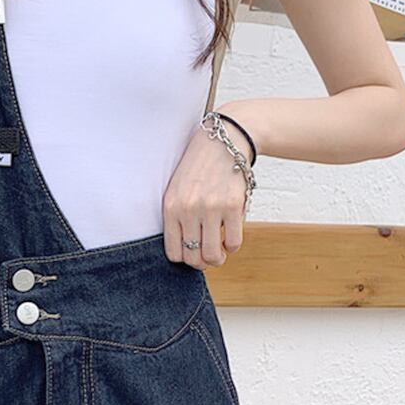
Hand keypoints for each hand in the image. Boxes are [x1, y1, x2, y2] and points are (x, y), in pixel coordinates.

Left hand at [162, 116, 252, 268]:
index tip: (192, 252)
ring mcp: (210, 209)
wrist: (225, 141)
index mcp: (171, 207)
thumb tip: (187, 251)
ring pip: (213, 255)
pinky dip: (233, 244)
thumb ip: (178, 217)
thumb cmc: (200, 168)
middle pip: (193, 258)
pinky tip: (231, 233)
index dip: (185, 258)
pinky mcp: (232, 206)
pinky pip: (233, 243)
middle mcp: (188, 210)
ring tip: (220, 249)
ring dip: (218, 258)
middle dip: (202, 262)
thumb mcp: (178, 189)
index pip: (173, 253)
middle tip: (209, 254)